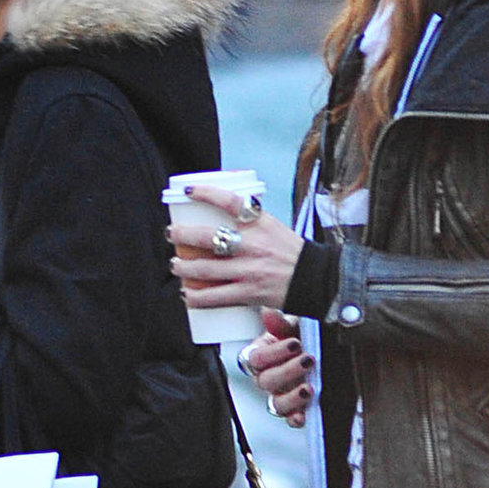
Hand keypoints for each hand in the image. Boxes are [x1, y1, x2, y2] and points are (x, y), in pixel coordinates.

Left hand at [168, 183, 304, 311]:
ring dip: (183, 266)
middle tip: (172, 234)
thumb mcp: (273, 227)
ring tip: (176, 264)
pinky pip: (215, 297)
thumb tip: (219, 213)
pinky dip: (196, 297)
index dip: (206, 193)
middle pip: (208, 236)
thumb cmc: (291, 252)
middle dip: (182, 235)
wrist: (316, 279)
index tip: (188, 190)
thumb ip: (249, 221)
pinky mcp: (249, 293)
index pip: (230, 201)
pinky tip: (186, 294)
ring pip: (205, 268)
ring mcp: (249, 270)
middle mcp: (253, 245)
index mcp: (260, 223)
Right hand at [237, 310, 313, 428]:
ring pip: (276, 404)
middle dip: (288, 371)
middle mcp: (268, 377)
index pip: (256, 358)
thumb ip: (280, 322)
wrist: (321, 350)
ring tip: (308, 388)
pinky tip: (304, 415)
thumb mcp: (293, 326)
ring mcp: (281, 395)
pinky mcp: (295, 409)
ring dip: (291, 397)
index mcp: (262, 355)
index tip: (294, 344)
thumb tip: (269, 312)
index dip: (274, 353)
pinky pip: (290, 419)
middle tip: (308, 360)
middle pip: (266, 381)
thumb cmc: (301, 337)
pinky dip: (296, 418)